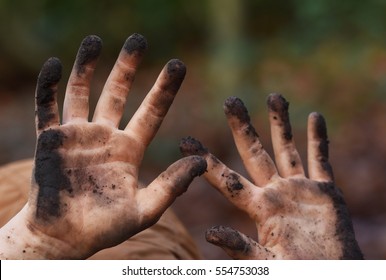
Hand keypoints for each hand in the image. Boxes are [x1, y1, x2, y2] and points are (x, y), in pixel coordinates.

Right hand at [0, 34, 205, 258]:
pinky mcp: (50, 140)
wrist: (64, 239)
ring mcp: (77, 136)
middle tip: (139, 39)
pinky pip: (46, 107)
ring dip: (87, 66)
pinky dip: (49, 86)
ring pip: (82, 92)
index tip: (178, 65)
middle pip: (118, 93)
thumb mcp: (145, 209)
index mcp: (129, 150)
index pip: (151, 112)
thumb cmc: (104, 228)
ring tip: (96, 40)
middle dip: (127, 67)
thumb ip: (172, 185)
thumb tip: (202, 162)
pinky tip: (56, 64)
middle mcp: (105, 137)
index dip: (164, 88)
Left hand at [180, 93, 362, 258]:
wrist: (331, 276)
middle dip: (243, 127)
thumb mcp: (267, 264)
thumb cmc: (299, 272)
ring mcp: (299, 189)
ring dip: (281, 123)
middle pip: (255, 153)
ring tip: (273, 96)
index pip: (227, 180)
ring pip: (287, 149)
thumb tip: (210, 234)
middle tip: (230, 100)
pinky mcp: (325, 191)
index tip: (185, 141)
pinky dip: (319, 139)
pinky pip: (321, 159)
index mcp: (258, 209)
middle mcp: (275, 193)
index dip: (207, 162)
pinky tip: (315, 116)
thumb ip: (241, 249)